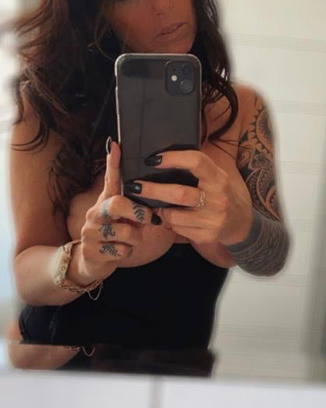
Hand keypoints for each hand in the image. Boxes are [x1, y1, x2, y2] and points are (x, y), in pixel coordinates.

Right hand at [72, 140, 169, 283]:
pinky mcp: (90, 252)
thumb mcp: (125, 218)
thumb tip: (153, 189)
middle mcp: (94, 213)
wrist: (92, 263)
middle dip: (138, 212)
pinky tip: (122, 252)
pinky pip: (120, 251)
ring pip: (124, 232)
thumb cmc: (116, 234)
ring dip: (135, 239)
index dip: (113, 163)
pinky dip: (127, 253)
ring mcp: (90, 232)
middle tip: (148, 219)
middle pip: (117, 204)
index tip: (117, 145)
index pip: (110, 179)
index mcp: (105, 201)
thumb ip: (136, 204)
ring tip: (132, 239)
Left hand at [130, 150, 253, 245]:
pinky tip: (171, 217)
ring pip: (174, 215)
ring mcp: (212, 220)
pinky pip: (179, 229)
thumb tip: (165, 156)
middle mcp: (217, 198)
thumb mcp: (218, 176)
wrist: (243, 224)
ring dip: (160, 210)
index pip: (196, 162)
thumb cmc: (224, 194)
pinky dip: (170, 223)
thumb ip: (199, 168)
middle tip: (134, 185)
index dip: (173, 158)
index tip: (153, 159)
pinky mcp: (207, 236)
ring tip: (154, 204)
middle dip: (153, 189)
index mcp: (219, 178)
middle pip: (179, 193)